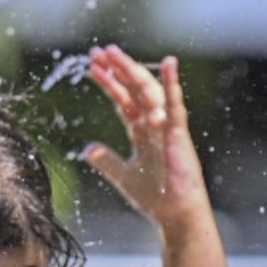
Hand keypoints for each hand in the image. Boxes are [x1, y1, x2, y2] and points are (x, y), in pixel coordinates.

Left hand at [82, 45, 208, 227]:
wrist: (174, 215)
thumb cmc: (156, 197)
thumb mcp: (123, 176)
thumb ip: (107, 161)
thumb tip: (88, 149)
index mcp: (142, 131)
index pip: (123, 99)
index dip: (108, 82)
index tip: (91, 66)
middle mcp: (155, 123)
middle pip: (133, 89)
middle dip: (116, 69)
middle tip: (98, 51)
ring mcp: (167, 126)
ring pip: (149, 92)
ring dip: (132, 71)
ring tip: (115, 53)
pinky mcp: (179, 134)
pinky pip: (176, 105)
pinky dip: (172, 84)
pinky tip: (169, 63)